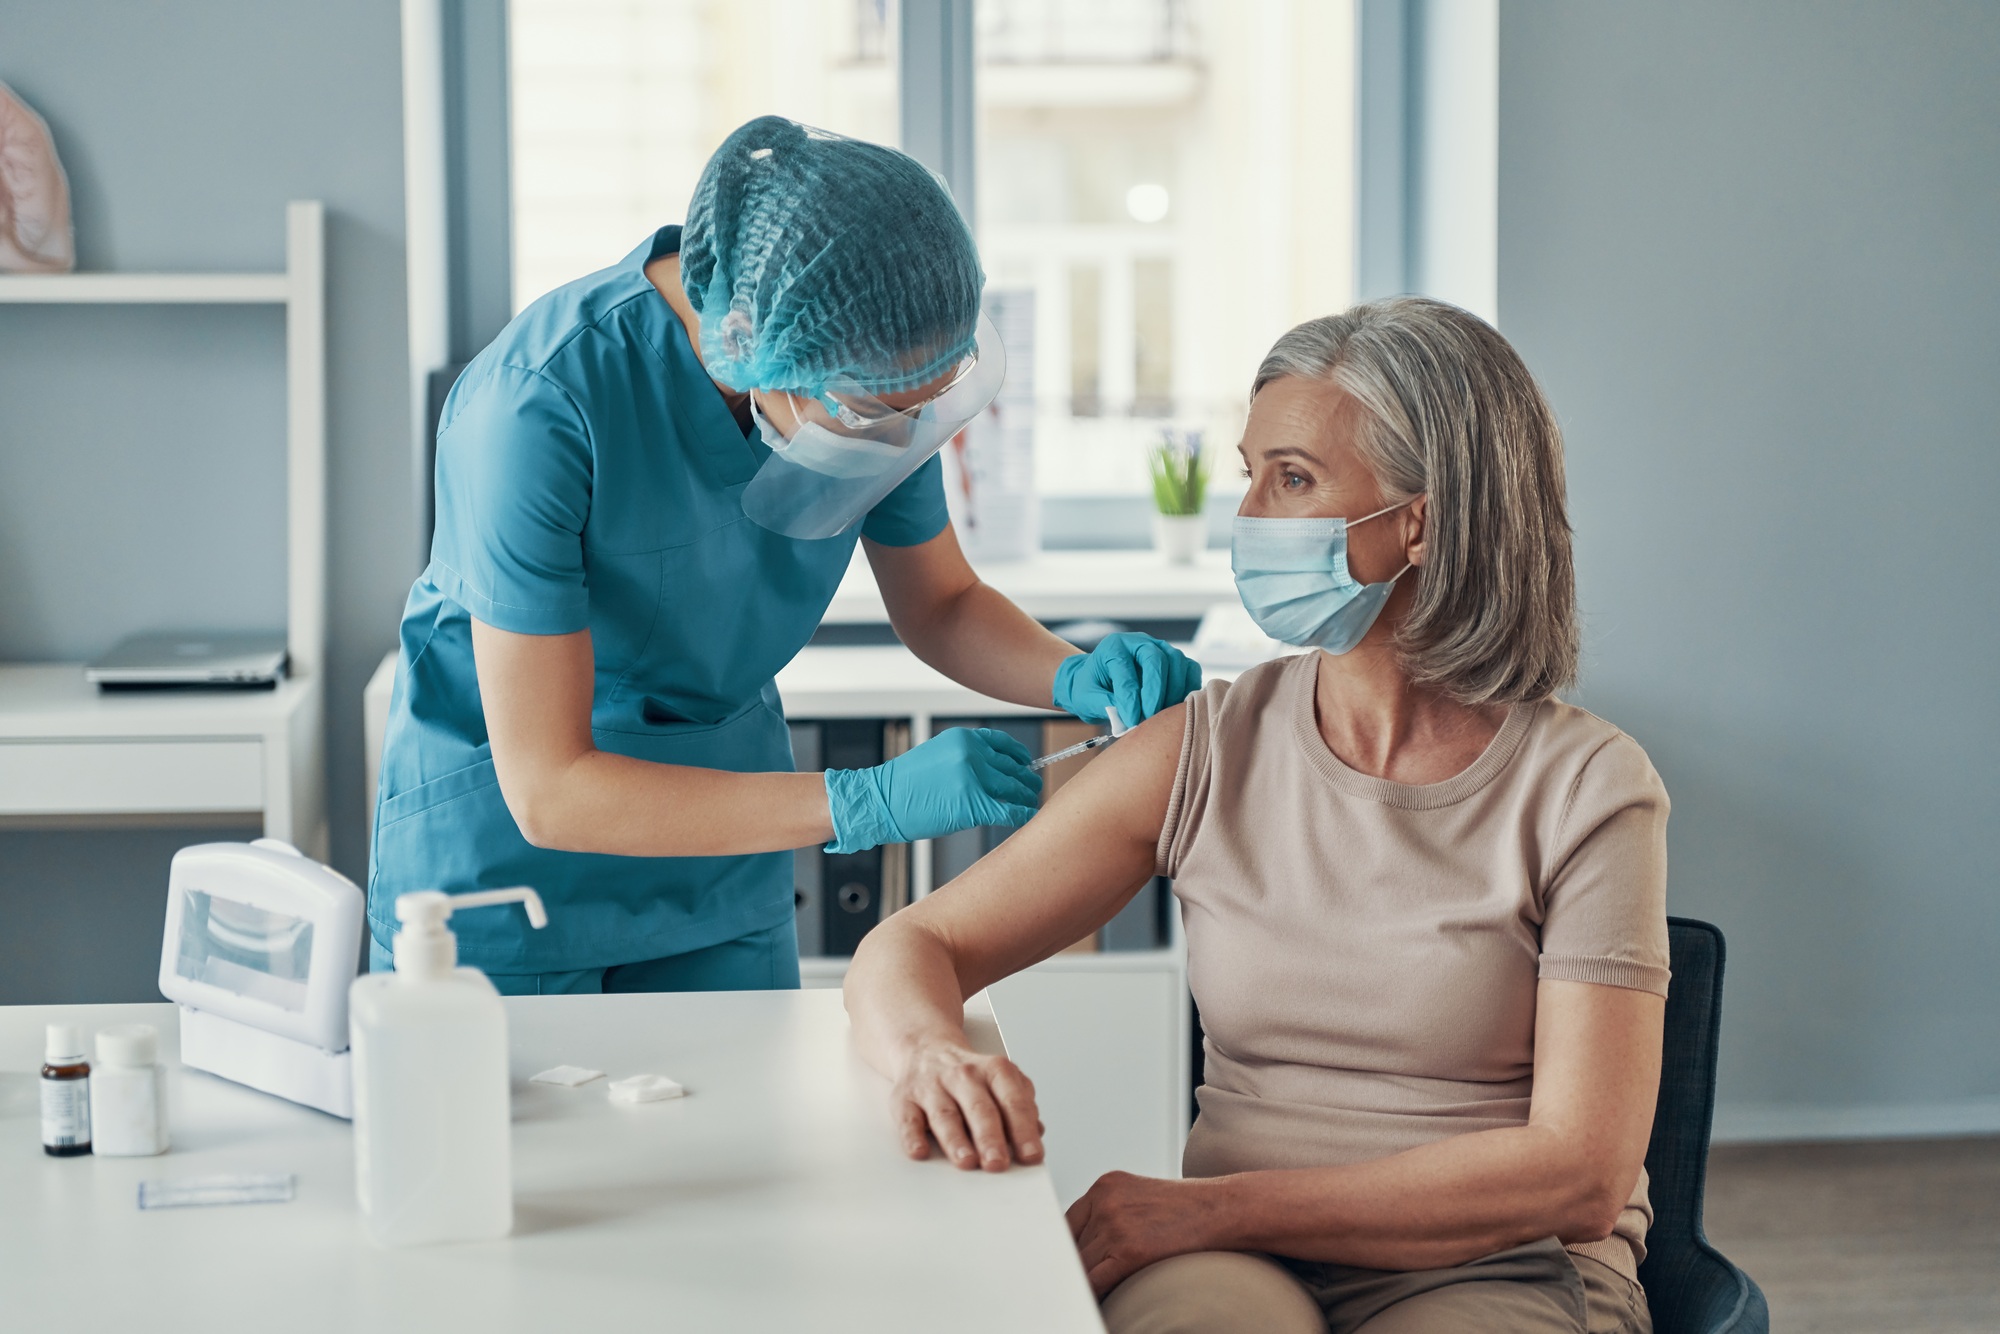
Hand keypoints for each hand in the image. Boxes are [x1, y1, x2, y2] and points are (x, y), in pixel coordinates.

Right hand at [823, 727, 1041, 852]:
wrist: (881, 801)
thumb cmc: (905, 783)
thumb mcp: (937, 754)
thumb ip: (966, 757)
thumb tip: (995, 769)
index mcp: (963, 738)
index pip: (1002, 743)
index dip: (1019, 755)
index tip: (1026, 763)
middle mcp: (972, 753)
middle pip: (1012, 767)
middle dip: (1026, 778)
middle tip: (1034, 786)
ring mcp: (974, 778)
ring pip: (1014, 788)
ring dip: (1026, 796)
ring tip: (1031, 801)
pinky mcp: (973, 804)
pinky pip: (1008, 810)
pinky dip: (1022, 814)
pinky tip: (1028, 817)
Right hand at [891, 1035, 1045, 1172]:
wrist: (926, 1047)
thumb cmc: (968, 1075)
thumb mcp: (1001, 1080)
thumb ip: (1020, 1105)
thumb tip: (1036, 1133)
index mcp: (994, 1070)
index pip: (1013, 1100)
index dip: (1023, 1129)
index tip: (1032, 1155)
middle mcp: (963, 1075)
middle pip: (980, 1108)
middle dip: (990, 1138)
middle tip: (998, 1164)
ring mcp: (932, 1086)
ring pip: (945, 1115)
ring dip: (956, 1140)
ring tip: (967, 1162)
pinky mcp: (905, 1099)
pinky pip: (908, 1119)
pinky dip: (913, 1136)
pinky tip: (920, 1152)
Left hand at [1052, 633, 1201, 726]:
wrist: (1099, 683)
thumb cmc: (1091, 689)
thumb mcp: (1086, 698)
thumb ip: (1105, 705)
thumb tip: (1128, 718)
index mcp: (1114, 647)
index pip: (1126, 670)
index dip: (1130, 698)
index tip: (1131, 721)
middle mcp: (1140, 642)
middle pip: (1157, 659)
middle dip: (1155, 691)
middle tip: (1149, 716)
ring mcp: (1161, 648)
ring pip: (1177, 662)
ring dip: (1173, 691)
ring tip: (1161, 715)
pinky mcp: (1175, 661)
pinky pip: (1190, 670)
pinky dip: (1187, 688)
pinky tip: (1176, 708)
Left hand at [1067, 1171, 1224, 1297]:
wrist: (1222, 1208)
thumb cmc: (1187, 1208)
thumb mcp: (1138, 1196)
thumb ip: (1108, 1212)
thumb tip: (1082, 1247)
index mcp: (1105, 1185)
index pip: (1069, 1223)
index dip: (1071, 1248)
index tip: (1072, 1264)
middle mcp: (1105, 1200)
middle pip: (1074, 1246)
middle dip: (1082, 1265)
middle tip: (1086, 1280)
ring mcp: (1115, 1224)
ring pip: (1083, 1265)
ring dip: (1090, 1280)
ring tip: (1104, 1287)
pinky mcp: (1129, 1250)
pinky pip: (1095, 1281)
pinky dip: (1095, 1293)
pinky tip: (1103, 1297)